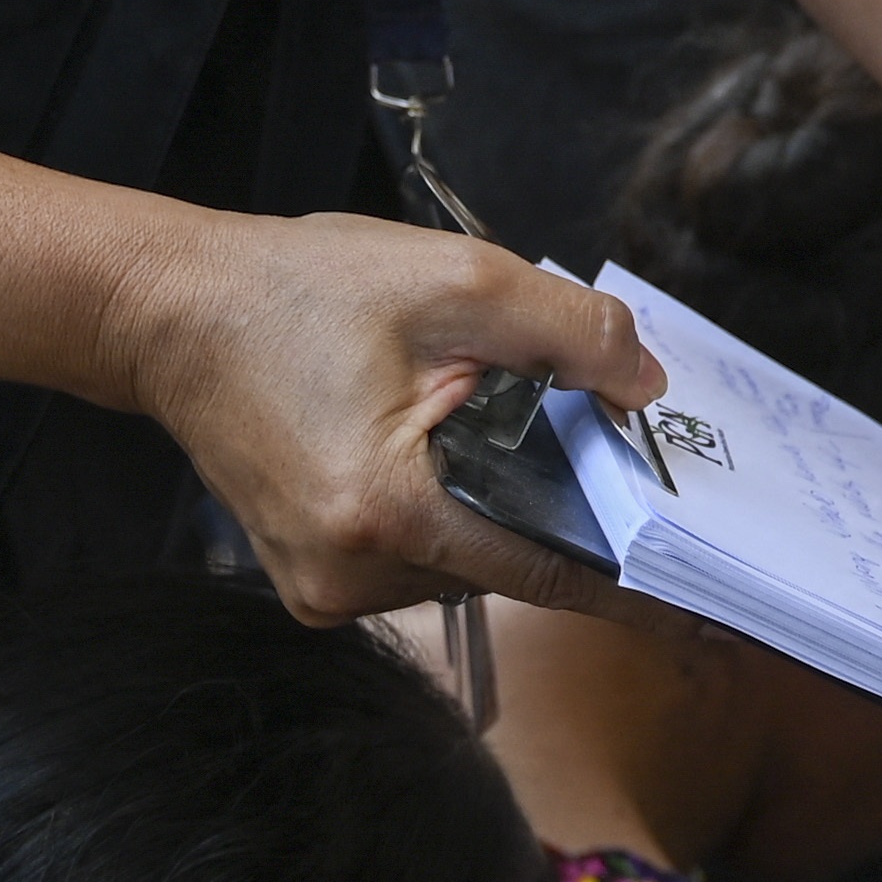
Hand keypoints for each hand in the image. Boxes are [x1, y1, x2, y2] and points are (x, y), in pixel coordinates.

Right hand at [118, 209, 647, 624]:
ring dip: (495, 502)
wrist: (172, 311)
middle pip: (508, 562)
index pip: (546, 572)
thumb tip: (646, 390)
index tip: (709, 601)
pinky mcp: (312, 579)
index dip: (633, 578)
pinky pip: (420, 555)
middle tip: (589, 434)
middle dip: (556, 504)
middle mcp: (349, 576)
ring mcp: (323, 589)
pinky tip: (431, 441)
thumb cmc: (298, 290)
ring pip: (466, 561)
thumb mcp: (455, 281)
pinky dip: (449, 507)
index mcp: (386, 513)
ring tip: (471, 415)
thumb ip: (568, 335)